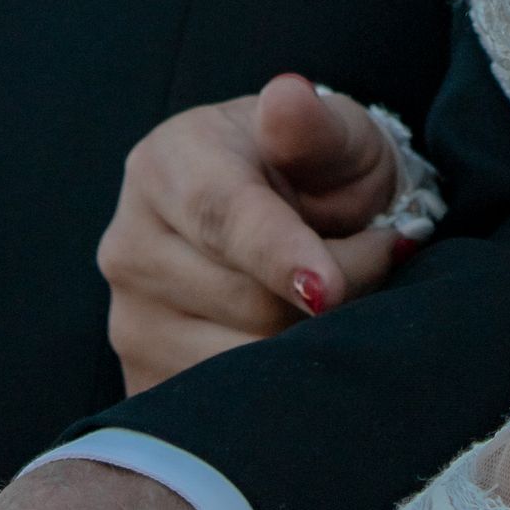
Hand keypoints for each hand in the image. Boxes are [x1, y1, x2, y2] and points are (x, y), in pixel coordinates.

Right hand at [100, 72, 411, 392]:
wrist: (292, 217)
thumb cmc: (314, 168)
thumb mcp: (331, 132)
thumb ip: (311, 123)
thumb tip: (287, 98)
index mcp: (166, 164)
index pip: (223, 217)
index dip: (281, 255)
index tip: (330, 291)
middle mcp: (130, 244)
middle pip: (246, 302)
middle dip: (333, 290)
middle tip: (379, 253)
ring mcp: (130, 320)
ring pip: (240, 364)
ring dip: (311, 342)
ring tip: (336, 291)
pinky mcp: (145, 383)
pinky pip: (224, 411)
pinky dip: (279, 386)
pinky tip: (300, 339)